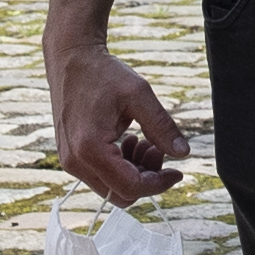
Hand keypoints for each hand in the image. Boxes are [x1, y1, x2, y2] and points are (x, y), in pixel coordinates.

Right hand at [45, 37, 190, 203]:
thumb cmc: (101, 73)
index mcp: (91, 148)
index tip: (178, 171)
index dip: (159, 184)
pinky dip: (121, 167)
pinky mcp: (71, 157)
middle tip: (158, 150)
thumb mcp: (139, 95)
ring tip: (145, 141)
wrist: (70, 60)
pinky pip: (101, 176)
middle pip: (120, 195)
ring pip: (111, 188)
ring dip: (134, 172)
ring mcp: (70, 161)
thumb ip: (162, 127)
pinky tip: (129, 141)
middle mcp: (75, 161)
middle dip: (147, 179)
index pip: (130, 187)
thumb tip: (183, 153)